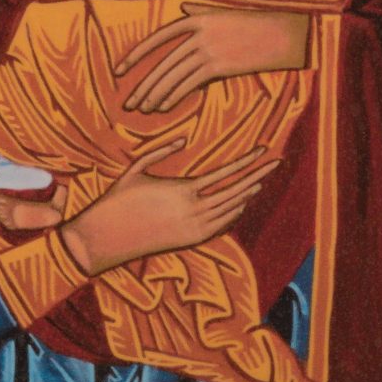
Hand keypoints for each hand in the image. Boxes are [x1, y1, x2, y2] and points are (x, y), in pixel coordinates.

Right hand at [60, 140, 278, 278]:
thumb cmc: (117, 199)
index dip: (247, 161)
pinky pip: (220, 226)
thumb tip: (183, 139)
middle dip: (258, 175)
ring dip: (248, 194)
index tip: (262, 150)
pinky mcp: (190, 242)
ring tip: (261, 180)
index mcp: (183, 190)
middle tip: (276, 162)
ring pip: (231, 210)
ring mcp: (194, 229)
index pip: (225, 173)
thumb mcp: (136, 168)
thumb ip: (161, 150)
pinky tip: (241, 204)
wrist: (105, 239)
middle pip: (236, 191)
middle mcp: (194, 211)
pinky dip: (234, 214)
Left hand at [117, 9, 310, 114]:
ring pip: (173, 76)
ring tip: (143, 109)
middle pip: (162, 63)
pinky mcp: (218, 65)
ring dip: (155, 95)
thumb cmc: (255, 23)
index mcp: (196, 17)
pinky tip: (163, 107)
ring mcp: (208, 49)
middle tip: (128, 102)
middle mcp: (198, 32)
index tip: (119, 71)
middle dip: (143, 85)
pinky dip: (173, 97)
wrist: (283, 33)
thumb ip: (201, 8)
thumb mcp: (225, 11)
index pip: (157, 38)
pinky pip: (189, 84)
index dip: (136, 55)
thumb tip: (183, 5)